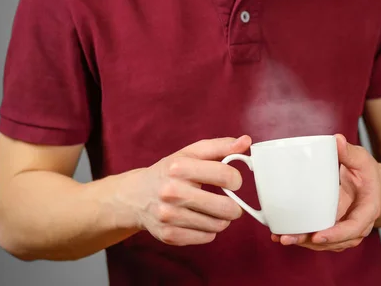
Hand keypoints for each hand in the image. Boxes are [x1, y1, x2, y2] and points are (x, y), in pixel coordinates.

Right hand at [116, 136, 251, 245]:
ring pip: (218, 225)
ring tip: (212, 210)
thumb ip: (220, 146)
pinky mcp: (168, 235)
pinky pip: (206, 238)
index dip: (236, 179)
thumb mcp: (190, 154)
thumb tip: (246, 142)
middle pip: (225, 207)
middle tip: (229, 201)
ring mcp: (169, 215)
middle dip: (233, 206)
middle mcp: (171, 191)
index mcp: (179, 167)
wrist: (135, 196)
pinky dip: (208, 231)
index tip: (232, 181)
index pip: (226, 176)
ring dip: (221, 219)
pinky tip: (200, 220)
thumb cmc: (169, 172)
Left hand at [272, 134, 380, 251]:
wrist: (373, 185)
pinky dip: (302, 237)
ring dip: (303, 242)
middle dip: (310, 241)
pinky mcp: (333, 227)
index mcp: (368, 209)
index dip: (336, 234)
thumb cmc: (368, 173)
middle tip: (287, 238)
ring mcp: (344, 228)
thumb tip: (336, 140)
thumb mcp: (363, 160)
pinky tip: (282, 234)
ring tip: (281, 237)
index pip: (354, 227)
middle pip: (335, 241)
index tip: (318, 235)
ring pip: (325, 242)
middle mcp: (357, 224)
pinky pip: (319, 236)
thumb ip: (349, 152)